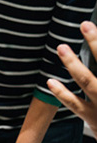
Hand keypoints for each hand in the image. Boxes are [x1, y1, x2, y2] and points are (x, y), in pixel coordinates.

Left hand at [47, 21, 96, 137]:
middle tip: (85, 25)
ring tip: (62, 48)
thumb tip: (94, 49)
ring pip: (87, 81)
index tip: (89, 25)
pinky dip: (61, 92)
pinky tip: (50, 81)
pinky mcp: (91, 116)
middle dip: (95, 43)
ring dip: (73, 63)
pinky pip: (74, 103)